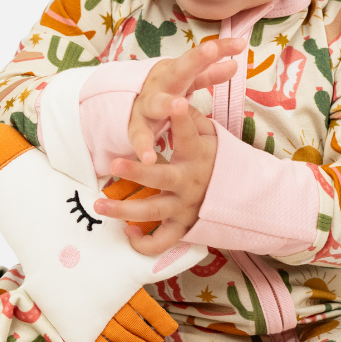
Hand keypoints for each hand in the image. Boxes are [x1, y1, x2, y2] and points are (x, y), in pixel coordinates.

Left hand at [95, 96, 216, 254]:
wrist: (241, 196)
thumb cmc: (215, 159)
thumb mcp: (211, 136)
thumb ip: (191, 120)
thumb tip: (173, 98)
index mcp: (197, 154)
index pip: (189, 133)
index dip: (182, 118)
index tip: (176, 102)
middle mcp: (189, 181)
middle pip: (161, 178)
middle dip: (137, 171)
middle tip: (114, 164)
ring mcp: (184, 207)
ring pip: (153, 212)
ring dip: (124, 210)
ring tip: (99, 205)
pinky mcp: (182, 227)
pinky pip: (161, 242)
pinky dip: (143, 243)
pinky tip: (127, 231)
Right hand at [128, 37, 245, 163]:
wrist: (124, 104)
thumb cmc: (163, 92)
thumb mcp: (185, 81)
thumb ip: (208, 73)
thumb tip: (235, 63)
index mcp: (174, 72)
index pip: (198, 58)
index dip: (217, 51)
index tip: (240, 44)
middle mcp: (160, 84)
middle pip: (179, 71)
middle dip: (195, 60)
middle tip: (209, 50)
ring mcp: (146, 105)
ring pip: (157, 103)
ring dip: (167, 104)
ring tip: (179, 104)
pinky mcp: (136, 127)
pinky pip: (139, 136)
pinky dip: (143, 146)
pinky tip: (149, 158)